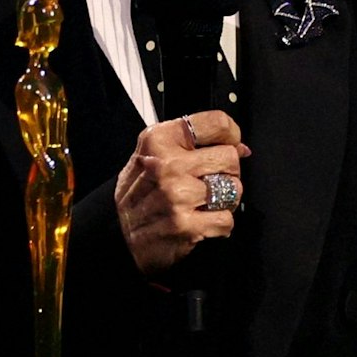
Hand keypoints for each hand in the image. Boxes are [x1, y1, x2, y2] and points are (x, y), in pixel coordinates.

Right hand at [114, 111, 251, 275]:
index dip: (230, 134)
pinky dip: (220, 224)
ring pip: (233, 189)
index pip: (215, 123)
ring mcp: (177, 195)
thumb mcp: (153, 155)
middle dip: (227, 172)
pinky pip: (226, 219)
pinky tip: (202, 221)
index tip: (229, 144)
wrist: (115, 233)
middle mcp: (168, 164)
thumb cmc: (138, 193)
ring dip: (225, 199)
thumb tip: (240, 147)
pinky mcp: (185, 225)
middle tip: (211, 180)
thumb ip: (192, 146)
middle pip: (230, 158)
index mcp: (160, 140)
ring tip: (204, 203)